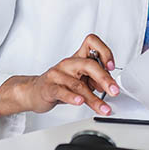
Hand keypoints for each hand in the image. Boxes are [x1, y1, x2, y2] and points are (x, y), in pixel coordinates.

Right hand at [0, 34, 120, 116]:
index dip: (104, 52)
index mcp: (77, 58)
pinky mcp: (49, 87)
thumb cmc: (60, 83)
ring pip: (78, 84)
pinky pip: (62, 91)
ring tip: (102, 107)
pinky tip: (80, 102)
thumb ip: (95, 79)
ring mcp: (57, 74)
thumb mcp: (80, 79)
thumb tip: (109, 85)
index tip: (112, 66)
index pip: (91, 42)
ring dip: (93, 98)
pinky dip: (72, 97)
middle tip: (114, 91)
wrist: (35, 91)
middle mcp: (68, 63)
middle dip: (104, 78)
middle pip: (88, 64)